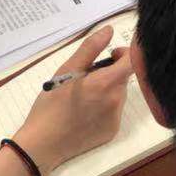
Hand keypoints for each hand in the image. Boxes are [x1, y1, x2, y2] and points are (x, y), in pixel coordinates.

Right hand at [12, 25, 132, 175]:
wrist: (41, 145)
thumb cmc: (51, 105)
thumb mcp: (66, 71)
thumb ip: (90, 48)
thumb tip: (109, 30)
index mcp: (107, 83)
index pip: (133, 61)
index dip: (125, 53)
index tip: (110, 54)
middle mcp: (117, 101)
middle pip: (124, 78)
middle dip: (111, 72)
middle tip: (87, 76)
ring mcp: (116, 118)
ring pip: (119, 94)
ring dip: (107, 89)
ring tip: (82, 96)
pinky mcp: (111, 131)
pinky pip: (114, 112)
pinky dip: (104, 107)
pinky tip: (84, 113)